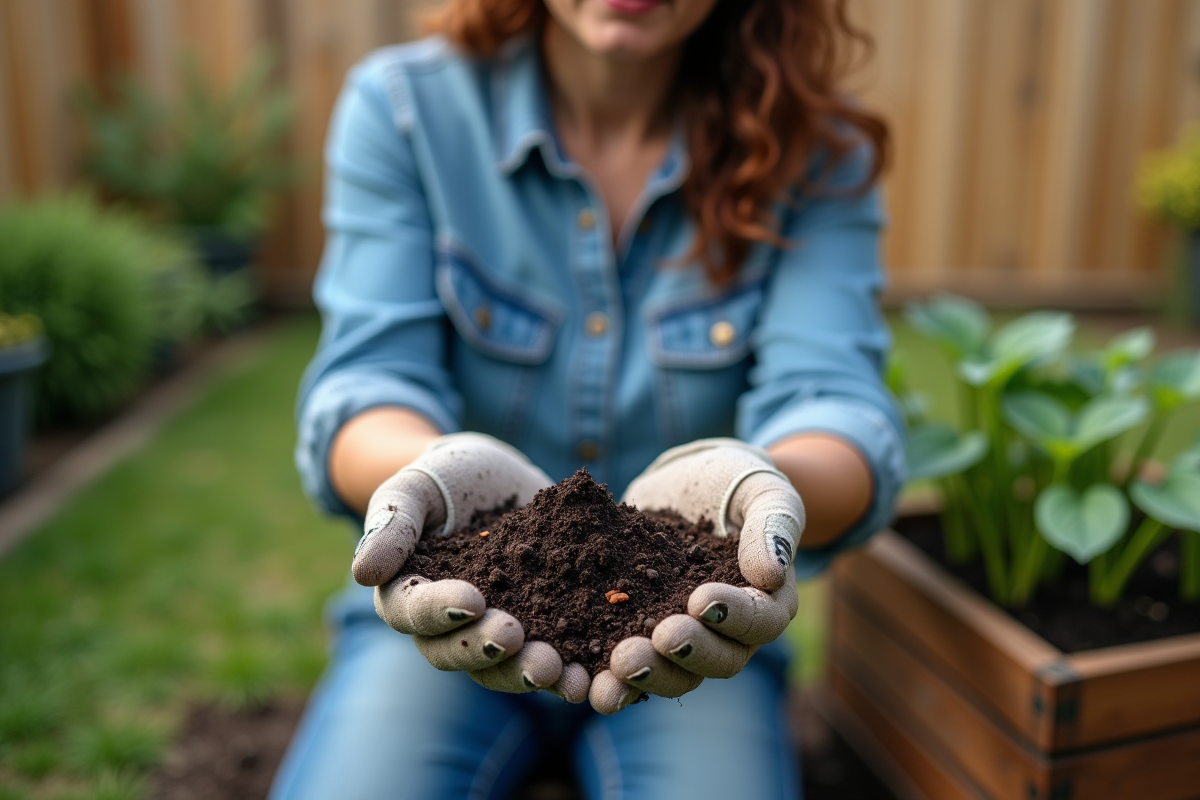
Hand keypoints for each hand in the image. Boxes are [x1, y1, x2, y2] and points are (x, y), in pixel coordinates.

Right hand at [354, 432, 590, 701]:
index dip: (439, 611)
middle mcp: (447, 627)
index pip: (413, 612)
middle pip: (457, 654)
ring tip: (559, 671)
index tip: (470, 600)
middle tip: (515, 640)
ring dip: (528, 673)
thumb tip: (361, 573)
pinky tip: (592, 675)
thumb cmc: (441, 477)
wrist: (493, 475)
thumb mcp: (412, 489)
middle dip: (486, 651)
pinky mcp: (539, 628)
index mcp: (407, 595)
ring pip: (503, 668)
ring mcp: (493, 632)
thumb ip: (391, 525)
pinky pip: (550, 658)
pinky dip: (569, 671)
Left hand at [588, 439, 803, 713]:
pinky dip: (609, 677)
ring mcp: (685, 639)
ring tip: (618, 665)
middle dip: (688, 652)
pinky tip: (583, 678)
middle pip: (718, 660)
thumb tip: (772, 574)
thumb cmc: (733, 482)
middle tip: (660, 637)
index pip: (761, 621)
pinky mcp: (641, 635)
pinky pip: (630, 667)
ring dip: (648, 676)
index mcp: (767, 601)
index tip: (701, 599)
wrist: (681, 484)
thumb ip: (773, 524)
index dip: (735, 616)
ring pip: (674, 674)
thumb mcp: (761, 489)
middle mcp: (729, 633)